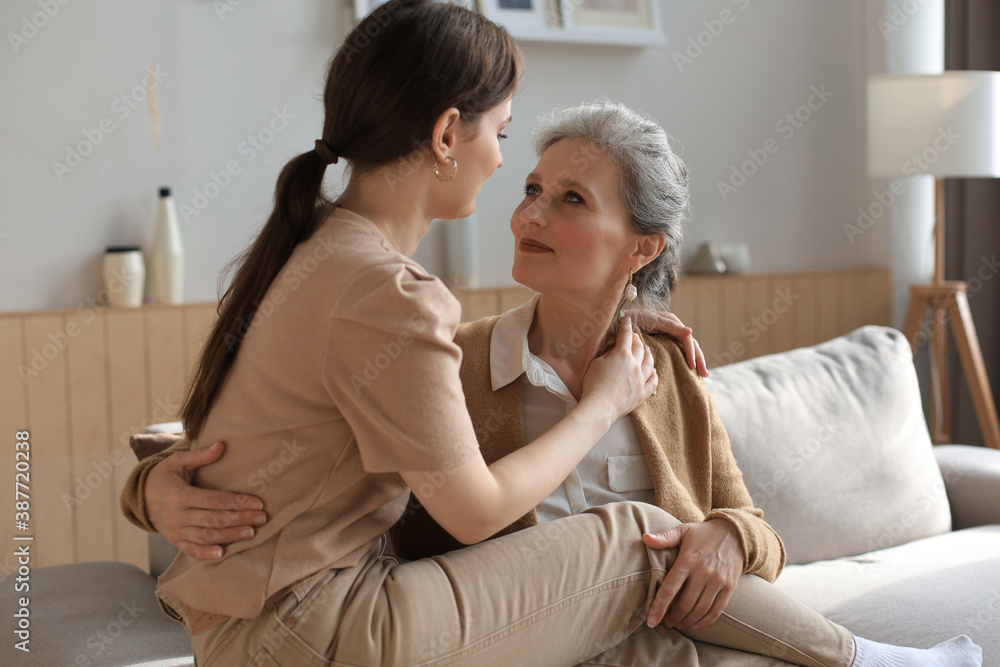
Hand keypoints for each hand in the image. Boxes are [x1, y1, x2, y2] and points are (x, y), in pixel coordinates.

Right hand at [145, 441, 266, 559]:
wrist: (139, 497)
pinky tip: (223, 554)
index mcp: (181, 495)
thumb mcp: (177, 462)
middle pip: (215, 519)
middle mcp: (179, 515)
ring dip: (230, 536)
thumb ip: (199, 455)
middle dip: (240, 519)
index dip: (237, 502)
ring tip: (251, 533)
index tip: (258, 503)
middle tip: (262, 518)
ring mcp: (176, 530)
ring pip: (206, 536)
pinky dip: (205, 553)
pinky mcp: (175, 540)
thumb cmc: (163, 476)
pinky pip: (191, 550)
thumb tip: (221, 444)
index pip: (215, 500)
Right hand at [580, 316, 657, 425]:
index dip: (626, 325)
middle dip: (637, 339)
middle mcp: (635, 365)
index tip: (626, 319)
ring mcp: (640, 379)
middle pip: (640, 348)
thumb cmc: (593, 384)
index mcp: (622, 355)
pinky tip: (653, 371)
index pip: (626, 335)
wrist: (599, 407)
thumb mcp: (597, 363)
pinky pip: (653, 381)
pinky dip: (654, 374)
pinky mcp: (642, 393)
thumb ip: (609, 353)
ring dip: (648, 354)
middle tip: (634, 336)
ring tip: (646, 350)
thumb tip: (616, 348)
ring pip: (650, 363)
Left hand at [634, 311, 707, 377]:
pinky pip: (679, 350)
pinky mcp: (664, 340)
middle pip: (690, 344)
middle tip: (704, 375)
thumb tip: (690, 331)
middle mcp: (672, 326)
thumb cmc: (631, 319)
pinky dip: (686, 360)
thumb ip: (669, 325)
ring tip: (703, 375)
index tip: (692, 367)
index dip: (691, 352)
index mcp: (670, 321)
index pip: (686, 339)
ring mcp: (669, 334)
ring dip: (696, 361)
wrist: (616, 322)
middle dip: (698, 359)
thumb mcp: (650, 320)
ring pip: (687, 348)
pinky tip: (691, 371)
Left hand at [641, 519, 743, 630]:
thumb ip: (664, 537)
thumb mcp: (683, 530)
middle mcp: (703, 572)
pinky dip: (704, 622)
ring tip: (677, 624)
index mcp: (688, 560)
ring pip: (700, 610)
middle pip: (684, 604)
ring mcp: (718, 581)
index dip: (659, 607)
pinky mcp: (729, 588)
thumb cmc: (703, 534)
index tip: (651, 621)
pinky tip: (695, 625)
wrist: (736, 533)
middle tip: (665, 623)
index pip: (670, 589)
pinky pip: (716, 611)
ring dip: (686, 622)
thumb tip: (644, 538)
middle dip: (672, 618)